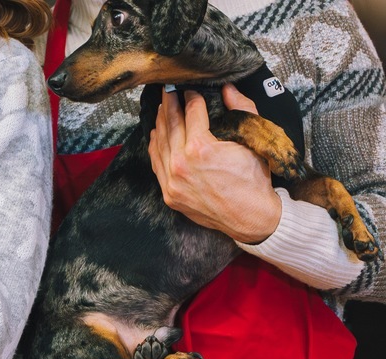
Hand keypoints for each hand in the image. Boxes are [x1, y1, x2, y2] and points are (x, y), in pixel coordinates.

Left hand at [147, 85, 281, 243]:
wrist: (252, 218)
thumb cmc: (254, 181)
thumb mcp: (253, 140)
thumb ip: (242, 109)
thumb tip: (228, 89)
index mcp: (201, 148)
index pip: (191, 112)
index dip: (191, 97)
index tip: (189, 89)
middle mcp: (181, 164)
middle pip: (170, 124)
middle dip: (169, 104)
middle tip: (169, 90)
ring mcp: (172, 181)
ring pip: (159, 143)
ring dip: (160, 122)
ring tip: (163, 108)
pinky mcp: (169, 194)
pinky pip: (156, 163)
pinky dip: (155, 146)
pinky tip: (157, 133)